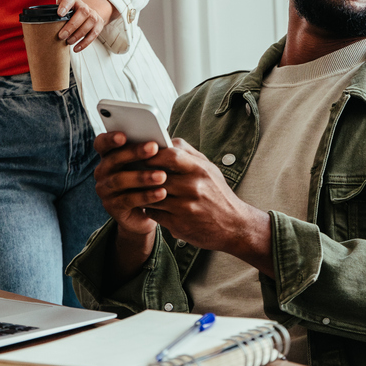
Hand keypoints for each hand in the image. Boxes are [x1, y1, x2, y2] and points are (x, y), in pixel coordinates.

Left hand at [57, 0, 113, 51]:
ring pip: (88, 24)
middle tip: (61, 36)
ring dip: (77, 35)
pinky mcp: (98, 25)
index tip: (59, 14)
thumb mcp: (61, 8)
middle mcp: (85, 6)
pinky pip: (93, 34)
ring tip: (68, 42)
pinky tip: (76, 48)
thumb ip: (53, 12)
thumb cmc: (70, 12)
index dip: (65, 5)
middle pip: (82, 13)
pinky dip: (84, 43)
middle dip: (71, 26)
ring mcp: (93, 15)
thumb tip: (40, 26)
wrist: (88, 12)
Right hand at [93, 131, 166, 285]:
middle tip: (154, 147)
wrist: (144, 214)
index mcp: (108, 156)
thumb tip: (162, 141)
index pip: (101, 143)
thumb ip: (148, 152)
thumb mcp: (146, 165)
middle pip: (113, 159)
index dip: (109, 139)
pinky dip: (146, 196)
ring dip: (142, 177)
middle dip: (134, 152)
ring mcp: (105, 190)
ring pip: (120, 180)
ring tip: (162, 175)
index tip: (123, 135)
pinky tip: (162, 193)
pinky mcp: (112, 207)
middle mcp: (102, 171)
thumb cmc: (146, 181)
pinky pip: (128, 200)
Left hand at [142, 140, 274, 276]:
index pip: (171, 154)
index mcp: (200, 170)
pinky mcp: (179, 225)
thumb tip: (166, 139)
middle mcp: (193, 188)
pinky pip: (154, 213)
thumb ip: (188, 153)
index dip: (153, 153)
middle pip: (156, 176)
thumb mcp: (209, 169)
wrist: (234, 226)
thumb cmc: (218, 194)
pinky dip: (149, 208)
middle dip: (142, 174)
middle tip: (131, 171)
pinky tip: (149, 204)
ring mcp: (185, 207)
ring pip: (151, 196)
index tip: (142, 154)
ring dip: (142, 192)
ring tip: (137, 188)